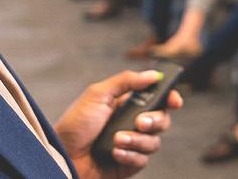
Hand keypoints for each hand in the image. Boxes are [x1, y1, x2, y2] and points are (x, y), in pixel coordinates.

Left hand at [54, 70, 183, 178]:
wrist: (63, 156)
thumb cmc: (75, 124)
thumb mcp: (97, 94)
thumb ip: (126, 81)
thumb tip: (153, 74)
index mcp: (126, 104)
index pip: (156, 99)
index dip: (169, 98)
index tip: (174, 100)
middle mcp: (132, 123)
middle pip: (162, 120)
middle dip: (155, 120)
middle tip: (139, 122)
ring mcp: (132, 144)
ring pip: (154, 142)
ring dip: (136, 140)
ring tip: (116, 140)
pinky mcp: (129, 164)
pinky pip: (143, 160)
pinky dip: (130, 155)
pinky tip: (114, 153)